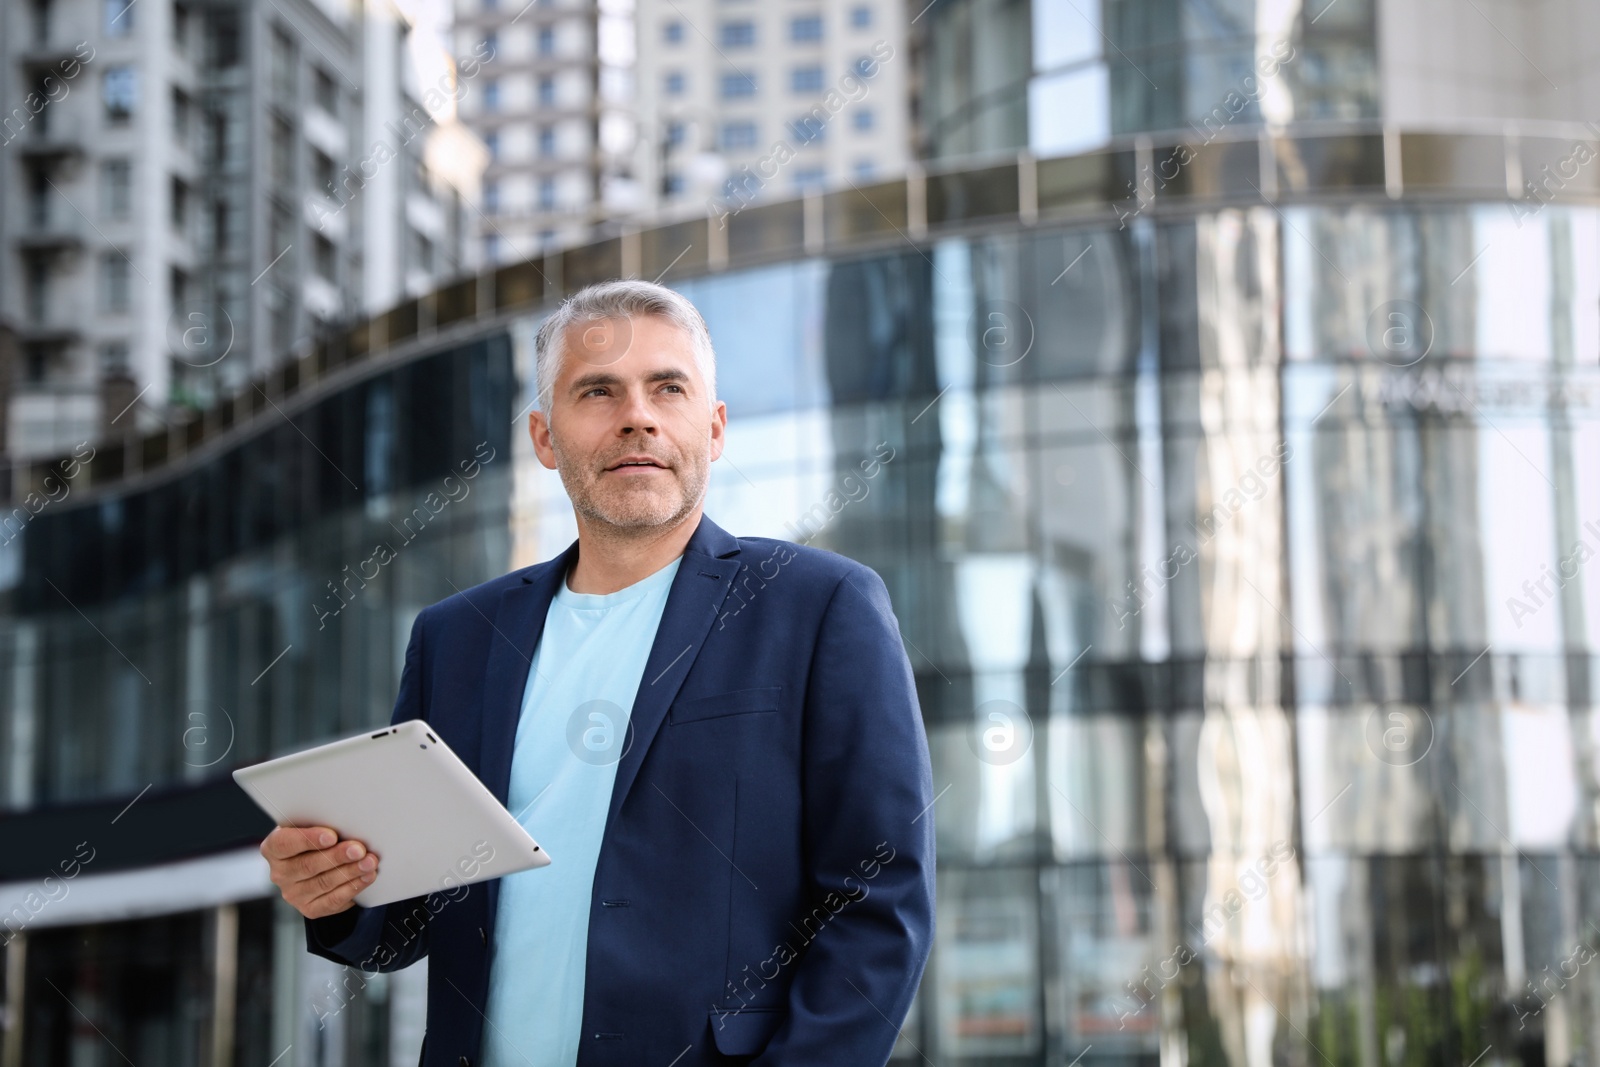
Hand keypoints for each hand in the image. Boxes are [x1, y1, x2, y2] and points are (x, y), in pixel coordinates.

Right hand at [261, 825, 379, 918]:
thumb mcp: (312, 826)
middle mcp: (279, 873)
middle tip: (359, 850)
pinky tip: (366, 877)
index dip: (308, 839)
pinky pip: (333, 900)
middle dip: (337, 857)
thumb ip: (321, 824)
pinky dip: (353, 887)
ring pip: (323, 883)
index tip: (331, 836)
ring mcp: (293, 894)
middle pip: (308, 865)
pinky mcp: (309, 908)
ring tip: (369, 862)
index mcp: (274, 848)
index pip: (285, 843)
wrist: (317, 862)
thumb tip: (348, 824)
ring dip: (350, 872)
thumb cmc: (316, 837)